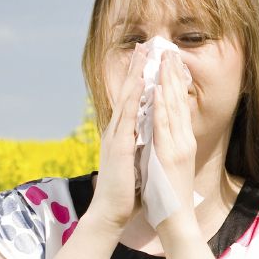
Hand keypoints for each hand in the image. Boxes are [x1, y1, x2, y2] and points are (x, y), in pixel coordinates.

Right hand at [90, 45, 147, 231]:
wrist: (111, 213)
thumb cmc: (125, 190)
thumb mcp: (135, 159)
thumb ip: (138, 143)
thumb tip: (145, 133)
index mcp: (123, 133)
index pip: (132, 100)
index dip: (138, 79)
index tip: (147, 59)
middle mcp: (117, 130)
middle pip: (127, 92)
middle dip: (136, 68)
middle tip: (144, 45)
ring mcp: (116, 136)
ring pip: (126, 99)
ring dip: (135, 75)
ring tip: (143, 53)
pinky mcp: (119, 146)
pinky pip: (128, 117)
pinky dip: (134, 98)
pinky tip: (141, 83)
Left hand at [150, 49, 198, 219]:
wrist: (175, 220)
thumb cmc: (169, 197)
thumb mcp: (168, 166)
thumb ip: (167, 149)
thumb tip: (160, 136)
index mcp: (182, 142)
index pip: (179, 107)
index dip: (175, 84)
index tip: (171, 64)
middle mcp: (183, 140)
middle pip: (180, 102)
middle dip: (174, 76)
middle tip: (171, 51)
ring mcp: (178, 146)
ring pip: (174, 108)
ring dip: (169, 83)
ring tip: (166, 60)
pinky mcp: (170, 154)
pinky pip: (164, 126)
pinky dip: (162, 106)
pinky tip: (159, 90)